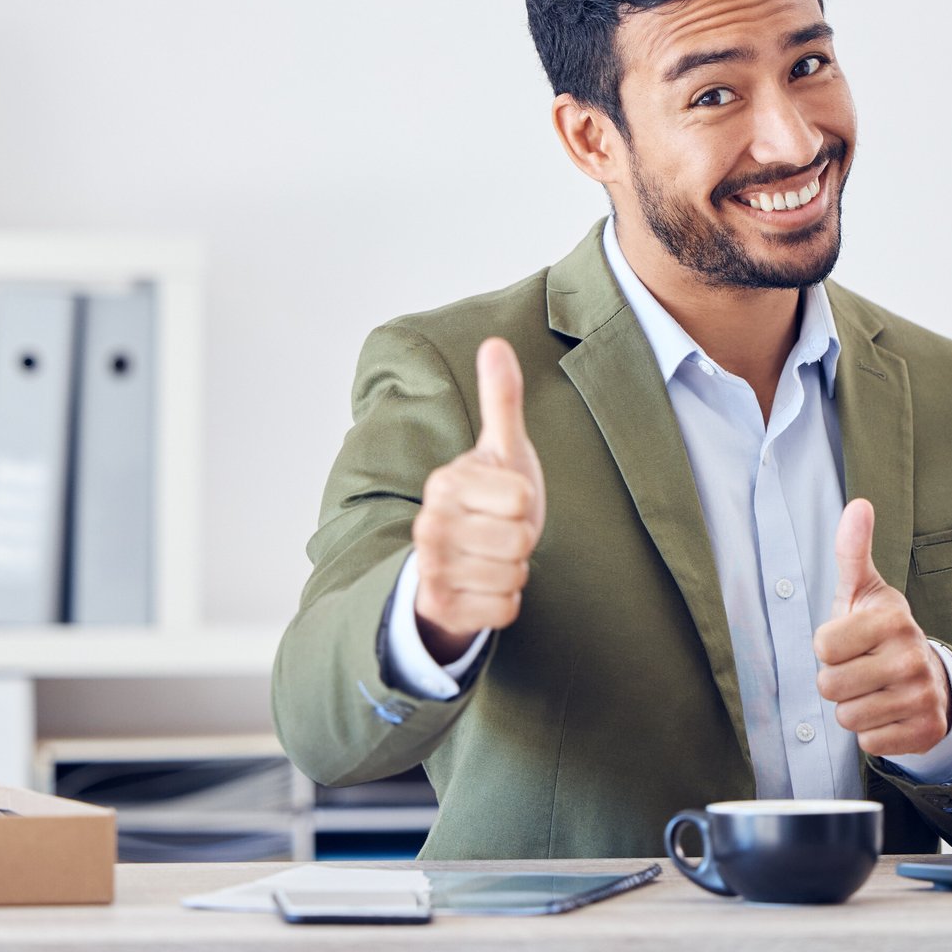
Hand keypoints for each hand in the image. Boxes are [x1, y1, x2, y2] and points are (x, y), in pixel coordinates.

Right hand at [411, 337, 546, 662]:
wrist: (456, 564)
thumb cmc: (488, 502)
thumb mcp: (501, 450)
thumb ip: (501, 399)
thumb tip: (495, 342)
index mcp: (445, 483)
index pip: (521, 498)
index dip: (523, 503)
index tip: (502, 503)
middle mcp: (429, 525)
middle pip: (520, 539)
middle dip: (520, 541)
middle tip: (498, 535)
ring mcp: (431, 569)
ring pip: (513, 575)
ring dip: (513, 571)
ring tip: (491, 559)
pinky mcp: (439, 608)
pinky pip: (505, 609)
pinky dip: (505, 602)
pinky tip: (484, 588)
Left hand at [813, 498, 951, 757]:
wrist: (927, 676)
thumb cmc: (878, 631)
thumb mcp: (863, 590)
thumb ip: (852, 550)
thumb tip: (859, 504)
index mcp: (893, 618)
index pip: (823, 645)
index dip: (827, 647)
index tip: (848, 641)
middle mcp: (912, 656)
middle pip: (830, 685)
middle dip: (836, 681)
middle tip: (859, 669)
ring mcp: (922, 695)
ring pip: (847, 717)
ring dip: (852, 708)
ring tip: (872, 690)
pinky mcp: (925, 730)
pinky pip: (869, 743)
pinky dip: (872, 732)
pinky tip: (887, 712)